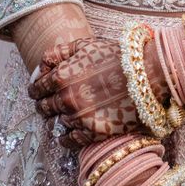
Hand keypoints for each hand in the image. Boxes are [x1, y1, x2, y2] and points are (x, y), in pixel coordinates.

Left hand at [28, 37, 142, 146]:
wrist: (148, 74)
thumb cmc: (117, 56)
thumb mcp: (85, 44)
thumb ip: (57, 53)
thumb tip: (40, 69)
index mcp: (61, 76)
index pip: (37, 88)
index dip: (36, 89)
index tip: (39, 91)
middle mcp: (66, 98)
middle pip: (43, 107)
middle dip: (44, 104)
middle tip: (50, 103)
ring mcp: (79, 117)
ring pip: (55, 123)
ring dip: (57, 119)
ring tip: (66, 113)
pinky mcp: (92, 132)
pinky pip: (68, 140)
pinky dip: (65, 137)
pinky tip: (70, 131)